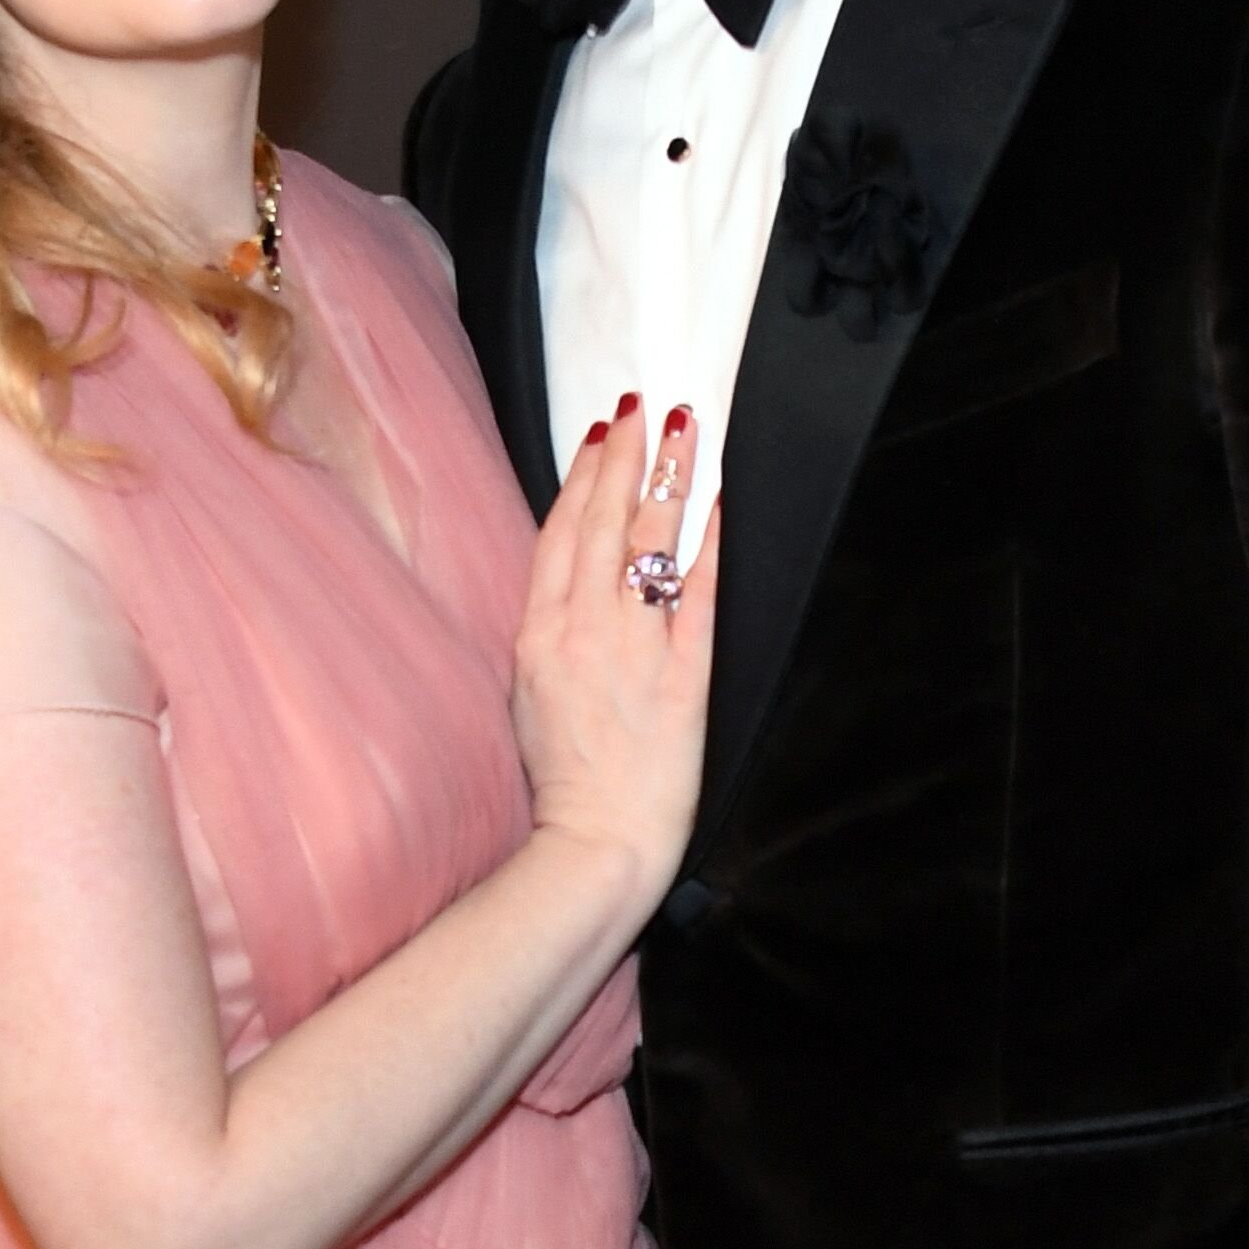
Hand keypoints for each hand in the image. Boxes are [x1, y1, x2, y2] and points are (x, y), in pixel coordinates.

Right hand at [510, 398, 717, 921]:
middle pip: (602, 522)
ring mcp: (633, 648)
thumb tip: (563, 590)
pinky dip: (709, 543)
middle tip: (644, 405)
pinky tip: (720, 502)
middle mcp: (582, 630)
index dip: (581, 478)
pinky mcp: (682, 674)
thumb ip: (545, 637)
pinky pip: (698, 593)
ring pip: (647, 543)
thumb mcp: (528, 699)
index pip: (559, 535)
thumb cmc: (564, 784)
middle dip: (625, 457)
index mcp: (537, 637)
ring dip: (666, 478)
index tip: (599, 436)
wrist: (595, 843)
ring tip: (684, 429)